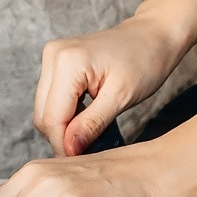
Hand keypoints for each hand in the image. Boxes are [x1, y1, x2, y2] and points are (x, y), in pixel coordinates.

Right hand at [34, 12, 189, 156]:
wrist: (153, 34)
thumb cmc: (145, 60)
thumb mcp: (121, 97)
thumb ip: (91, 124)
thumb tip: (69, 149)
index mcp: (68, 62)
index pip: (52, 118)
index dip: (64, 145)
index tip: (82, 161)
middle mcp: (53, 55)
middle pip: (43, 114)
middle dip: (63, 137)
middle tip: (90, 150)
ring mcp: (52, 56)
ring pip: (45, 108)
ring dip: (64, 126)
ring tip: (92, 132)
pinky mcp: (57, 61)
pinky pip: (51, 98)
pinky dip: (66, 113)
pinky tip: (87, 117)